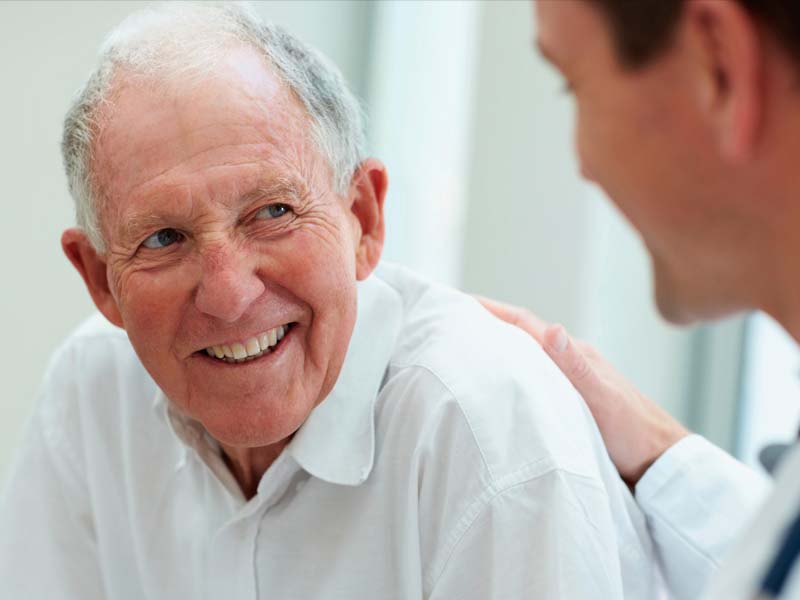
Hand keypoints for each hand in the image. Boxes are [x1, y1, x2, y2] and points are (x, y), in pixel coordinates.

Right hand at [478, 297, 688, 486]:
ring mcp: (568, 381)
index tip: (458, 302)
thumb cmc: (635, 433)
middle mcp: (568, 362)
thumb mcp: (602, 400)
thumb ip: (577, 367)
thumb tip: (552, 328)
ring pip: (524, 357)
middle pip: (519, 335)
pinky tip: (496, 386)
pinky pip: (530, 379)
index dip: (490, 310)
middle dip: (485, 325)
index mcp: (574, 354)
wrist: (659, 465)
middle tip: (449, 323)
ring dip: (495, 349)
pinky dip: (509, 374)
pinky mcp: (568, 402)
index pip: (524, 324)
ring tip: (462, 351)